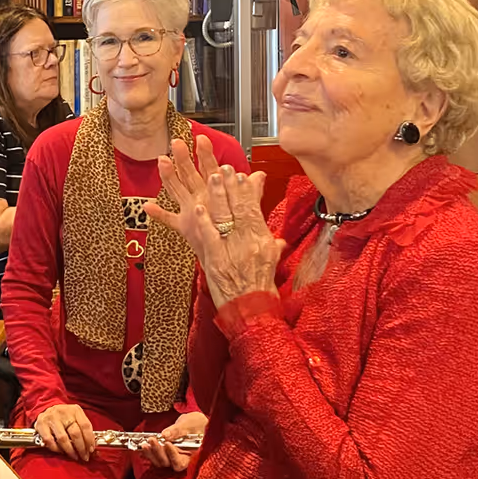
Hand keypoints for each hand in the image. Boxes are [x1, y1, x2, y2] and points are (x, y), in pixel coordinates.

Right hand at [34, 403, 95, 461]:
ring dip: (70, 451)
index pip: (85, 425)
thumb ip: (83, 429)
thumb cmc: (64, 417)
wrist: (46, 410)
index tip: (91, 450)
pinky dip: (56, 449)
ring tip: (74, 456)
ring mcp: (51, 418)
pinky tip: (61, 451)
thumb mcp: (76, 418)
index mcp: (75, 410)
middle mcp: (63, 412)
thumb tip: (91, 448)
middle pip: (75, 433)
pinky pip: (50, 441)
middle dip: (81, 448)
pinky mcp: (41, 425)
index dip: (90, 440)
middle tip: (84, 457)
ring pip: (63, 439)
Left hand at [141, 411, 206, 472]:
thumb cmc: (197, 424)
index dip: (173, 456)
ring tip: (144, 443)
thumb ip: (178, 430)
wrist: (194, 423)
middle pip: (168, 463)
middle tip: (152, 440)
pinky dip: (148, 452)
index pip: (180, 463)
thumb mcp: (190, 424)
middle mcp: (181, 459)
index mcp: (191, 456)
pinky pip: (155, 456)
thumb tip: (164, 435)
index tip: (168, 444)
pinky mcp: (165, 453)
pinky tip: (142, 446)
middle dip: (158, 452)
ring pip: (160, 461)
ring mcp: (172, 457)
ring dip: (151, 453)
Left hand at [147, 154, 284, 308]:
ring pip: (224, 217)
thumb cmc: (260, 287)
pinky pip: (210, 238)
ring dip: (217, 196)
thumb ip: (273, 243)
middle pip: (239, 207)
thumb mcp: (270, 260)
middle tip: (222, 167)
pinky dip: (203, 222)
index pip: (252, 208)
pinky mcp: (217, 262)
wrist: (253, 311)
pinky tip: (197, 208)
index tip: (238, 173)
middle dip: (230, 185)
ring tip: (211, 177)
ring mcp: (232, 251)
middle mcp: (248, 242)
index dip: (244, 189)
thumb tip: (280, 237)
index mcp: (261, 239)